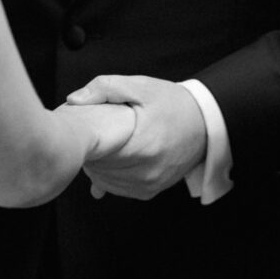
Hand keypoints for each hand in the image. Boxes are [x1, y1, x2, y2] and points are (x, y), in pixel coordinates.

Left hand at [67, 75, 206, 200]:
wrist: (205, 124)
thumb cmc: (173, 103)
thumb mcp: (141, 86)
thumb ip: (105, 88)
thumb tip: (74, 100)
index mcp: (144, 144)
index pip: (96, 151)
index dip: (84, 138)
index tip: (81, 126)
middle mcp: (147, 170)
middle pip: (97, 167)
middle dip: (89, 151)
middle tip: (88, 133)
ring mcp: (148, 184)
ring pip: (103, 181)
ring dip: (96, 165)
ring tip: (101, 145)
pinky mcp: (149, 191)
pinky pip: (116, 188)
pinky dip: (107, 176)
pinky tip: (108, 161)